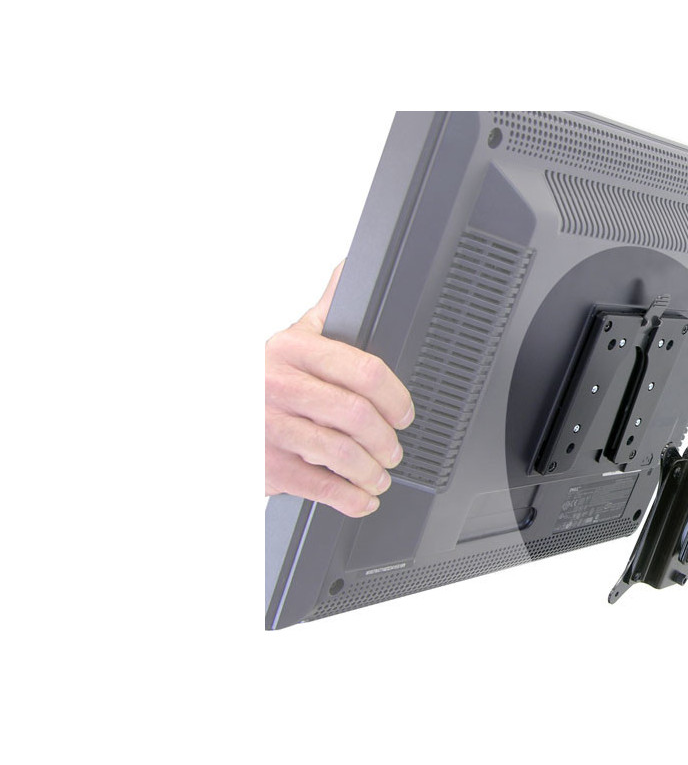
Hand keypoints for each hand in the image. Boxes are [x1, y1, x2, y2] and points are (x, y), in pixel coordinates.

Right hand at [265, 261, 414, 516]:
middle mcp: (280, 386)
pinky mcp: (267, 466)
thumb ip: (326, 309)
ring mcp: (272, 428)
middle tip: (395, 448)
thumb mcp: (289, 337)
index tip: (404, 412)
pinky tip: (360, 498)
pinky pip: (321, 486)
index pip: (364, 370)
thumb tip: (351, 266)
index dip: (396, 396)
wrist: (207, 410)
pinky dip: (351, 498)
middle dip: (388, 438)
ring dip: (373, 472)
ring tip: (380, 475)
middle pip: (358, 415)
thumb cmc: (256, 377)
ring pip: (344, 454)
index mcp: (292, 350)